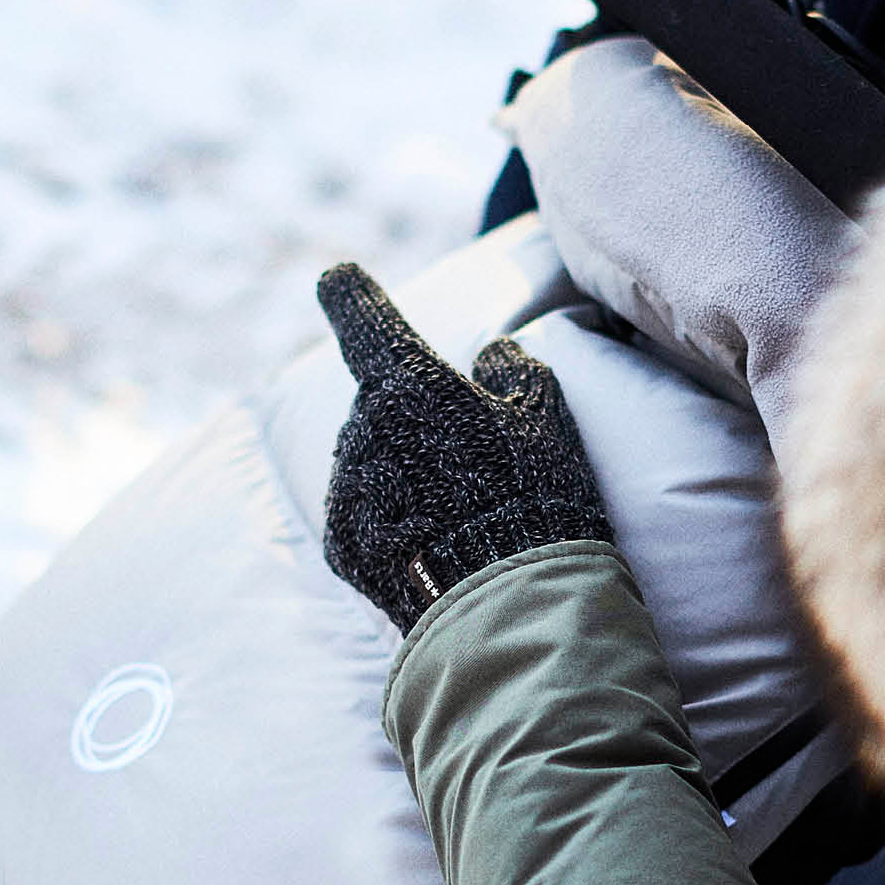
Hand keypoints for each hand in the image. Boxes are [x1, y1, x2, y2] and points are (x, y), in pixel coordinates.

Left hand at [317, 263, 612, 632]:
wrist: (509, 603)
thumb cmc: (535, 496)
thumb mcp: (545, 416)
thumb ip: (513, 371)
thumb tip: (490, 353)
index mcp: (405, 380)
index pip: (361, 314)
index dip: (351, 294)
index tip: (338, 280)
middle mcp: (360, 428)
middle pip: (376, 403)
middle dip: (409, 418)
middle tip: (470, 459)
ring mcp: (345, 489)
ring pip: (368, 459)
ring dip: (400, 471)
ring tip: (461, 512)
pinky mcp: (342, 546)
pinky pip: (364, 514)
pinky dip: (392, 521)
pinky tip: (438, 545)